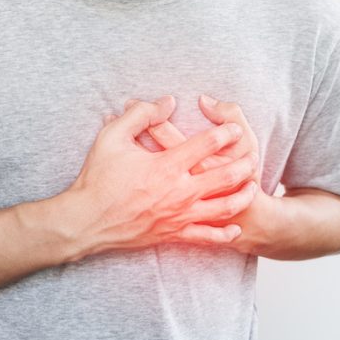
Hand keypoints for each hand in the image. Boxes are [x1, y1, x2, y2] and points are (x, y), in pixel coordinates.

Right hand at [111, 94, 273, 254]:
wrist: (86, 221)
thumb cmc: (97, 178)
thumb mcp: (112, 136)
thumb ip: (141, 114)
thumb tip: (167, 102)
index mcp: (167, 165)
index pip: (207, 144)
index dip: (226, 132)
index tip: (235, 128)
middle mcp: (179, 191)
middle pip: (226, 176)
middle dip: (245, 164)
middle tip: (253, 155)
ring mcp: (179, 216)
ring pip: (224, 207)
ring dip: (242, 195)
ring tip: (252, 186)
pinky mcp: (173, 235)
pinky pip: (206, 237)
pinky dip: (224, 233)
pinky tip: (235, 227)